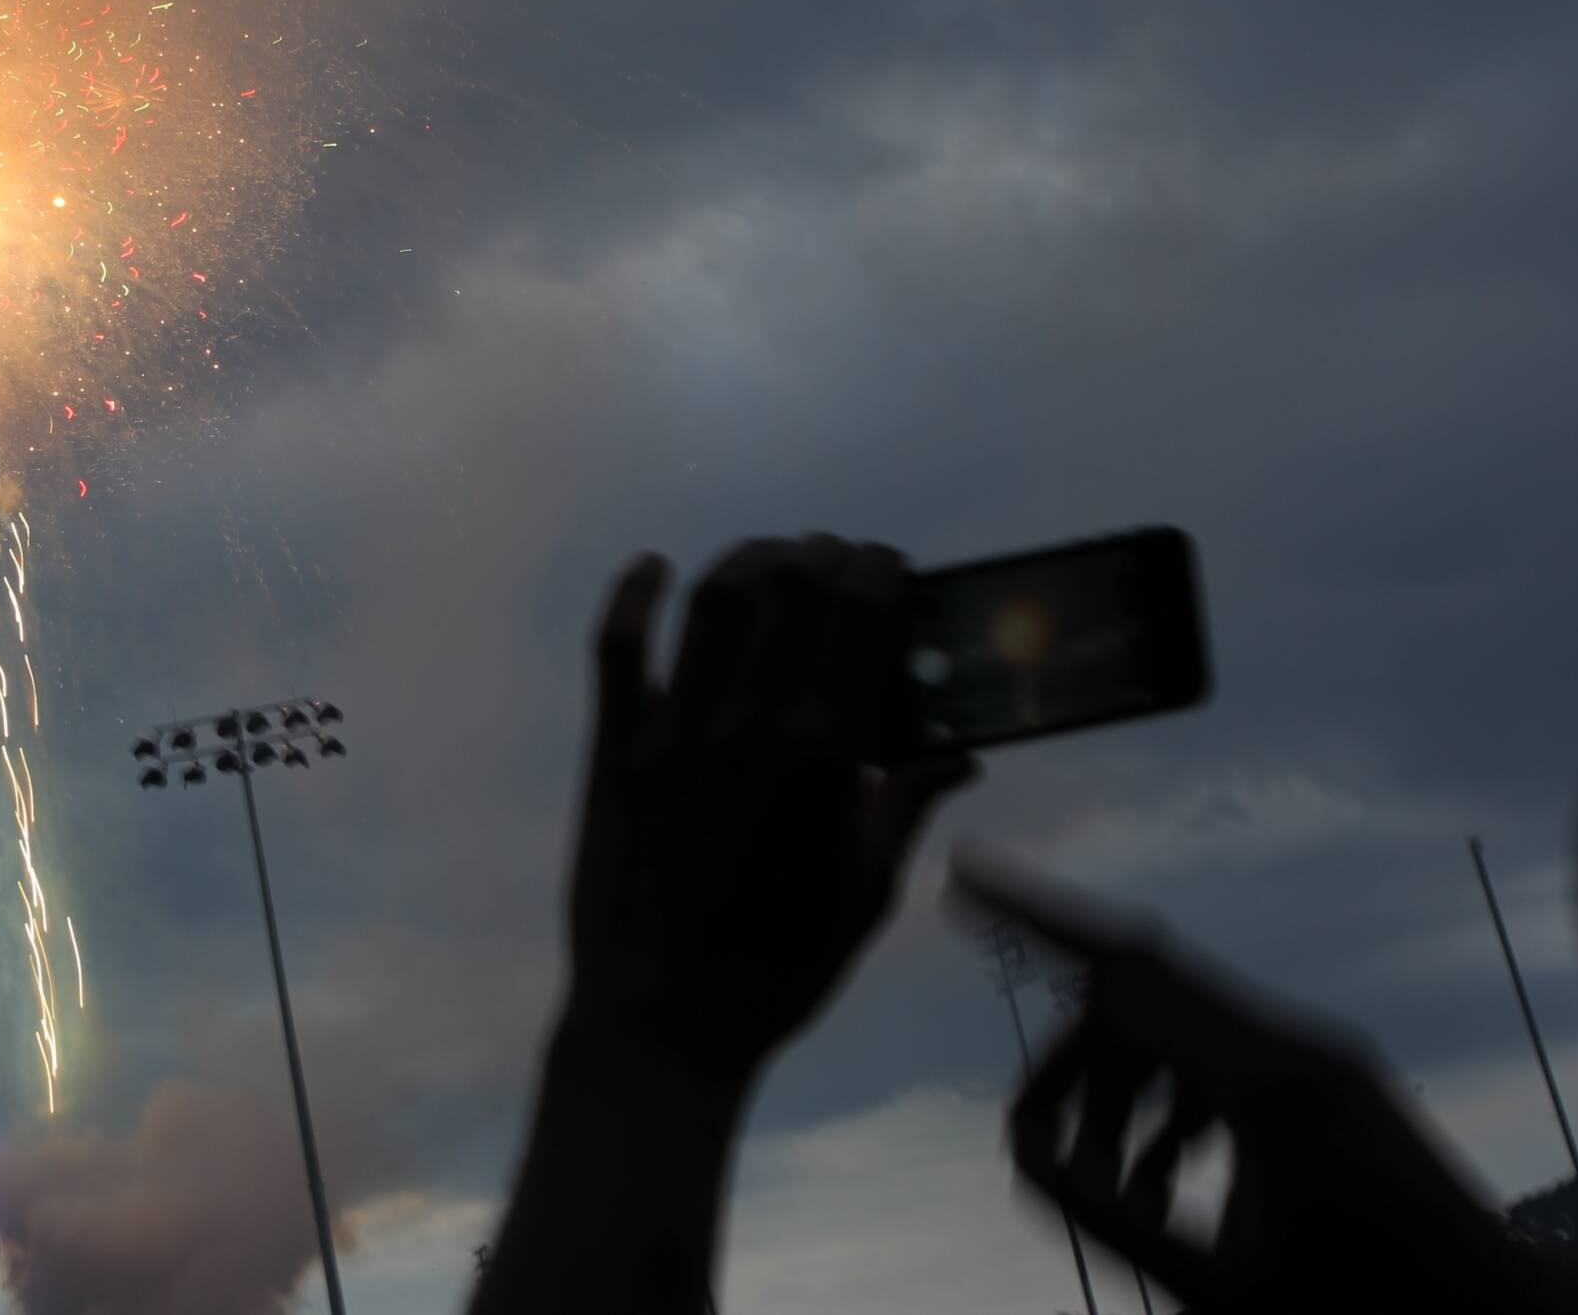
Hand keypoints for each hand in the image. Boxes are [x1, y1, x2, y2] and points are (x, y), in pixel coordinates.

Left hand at [566, 537, 977, 1081]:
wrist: (662, 1022)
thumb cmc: (777, 971)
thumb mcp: (865, 893)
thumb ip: (906, 807)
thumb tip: (961, 756)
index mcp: (825, 759)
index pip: (860, 619)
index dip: (877, 571)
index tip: (887, 563)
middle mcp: (752, 728)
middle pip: (791, 591)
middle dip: (821, 555)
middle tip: (833, 557)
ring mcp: (676, 734)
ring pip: (714, 601)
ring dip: (747, 559)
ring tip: (769, 557)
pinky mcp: (616, 751)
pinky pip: (618, 648)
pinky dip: (633, 594)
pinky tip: (651, 568)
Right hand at [950, 852, 1577, 1314]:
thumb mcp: (1219, 1292)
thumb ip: (1106, 1217)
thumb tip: (1021, 1151)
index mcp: (1270, 1091)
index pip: (1118, 979)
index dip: (1031, 920)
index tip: (962, 876)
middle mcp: (1296, 1049)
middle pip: (1136, 1001)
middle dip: (1072, 1070)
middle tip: (1033, 1150)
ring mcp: (1319, 1058)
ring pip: (1175, 1033)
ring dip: (1123, 1103)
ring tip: (1115, 1202)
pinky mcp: (1331, 1080)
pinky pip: (1222, 1060)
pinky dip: (1172, 1109)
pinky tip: (1165, 1192)